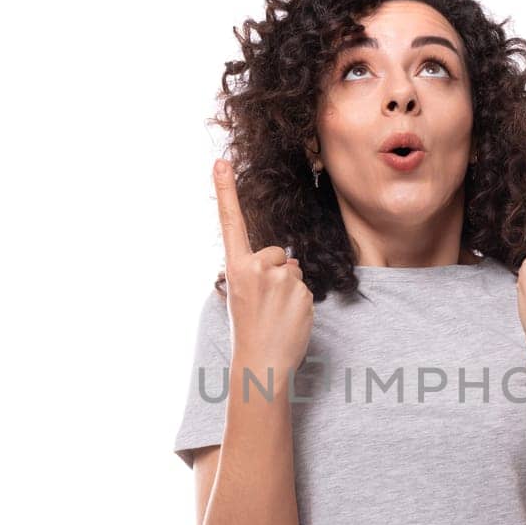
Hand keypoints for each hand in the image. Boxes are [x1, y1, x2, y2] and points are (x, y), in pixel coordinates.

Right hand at [214, 159, 313, 372]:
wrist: (262, 363)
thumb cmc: (249, 330)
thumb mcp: (242, 295)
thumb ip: (259, 271)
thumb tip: (288, 260)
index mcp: (235, 268)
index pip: (230, 223)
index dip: (225, 191)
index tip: (220, 161)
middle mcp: (257, 268)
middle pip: (278, 254)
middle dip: (276, 273)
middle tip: (264, 304)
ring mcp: (282, 279)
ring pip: (294, 272)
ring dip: (289, 290)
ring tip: (276, 315)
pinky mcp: (303, 292)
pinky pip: (305, 289)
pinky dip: (300, 303)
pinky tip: (288, 320)